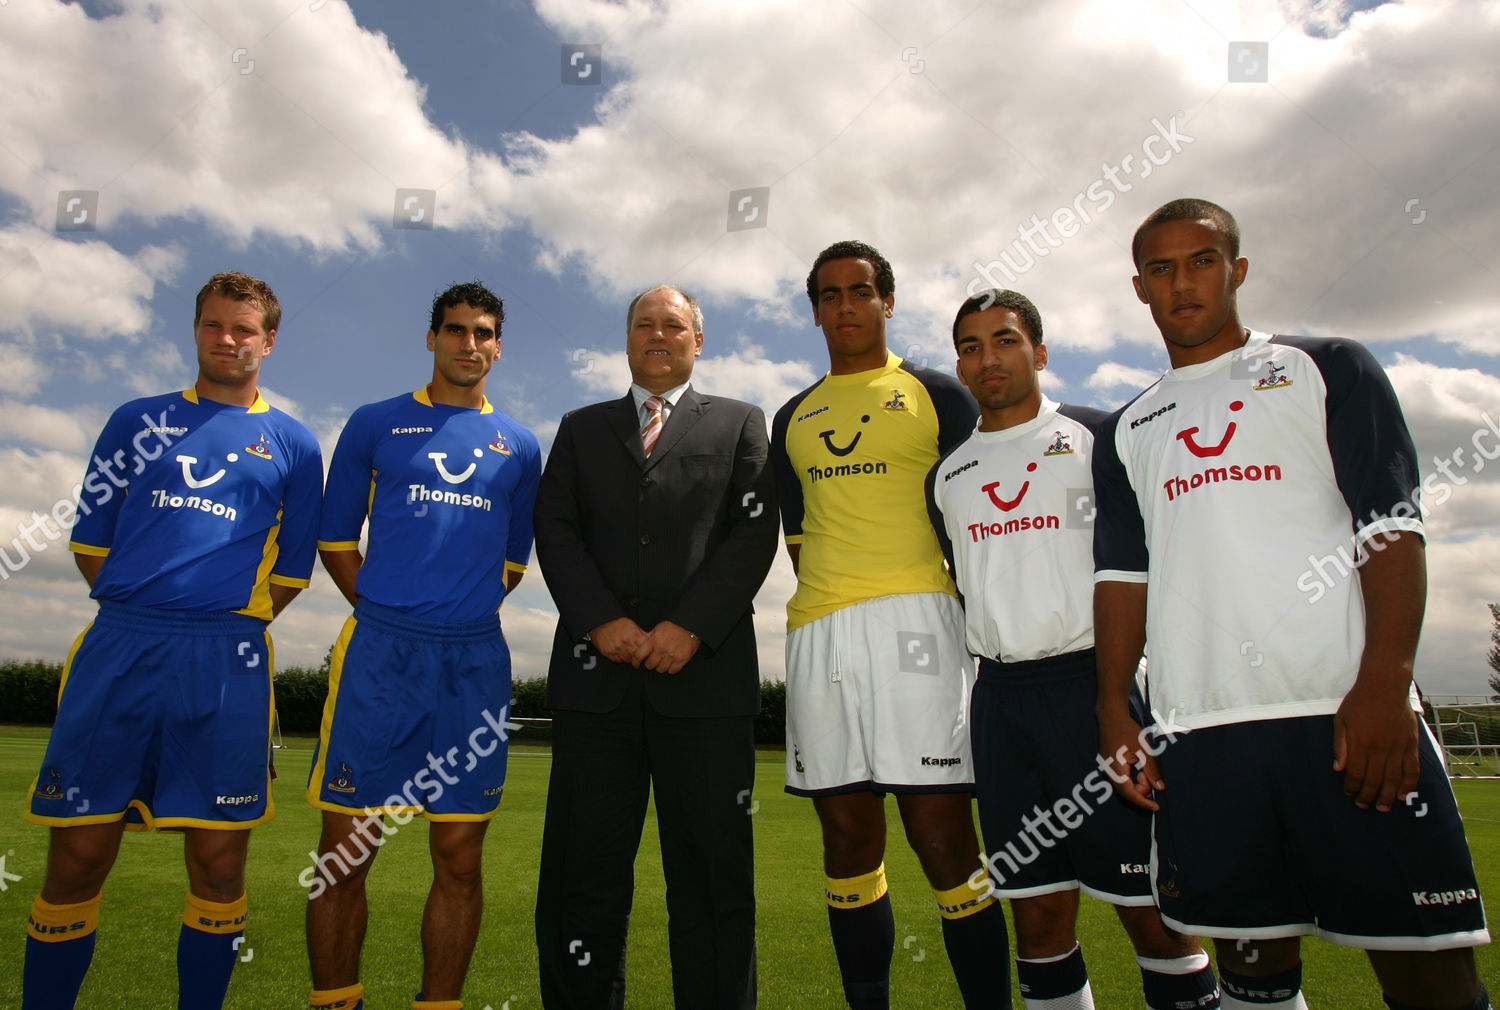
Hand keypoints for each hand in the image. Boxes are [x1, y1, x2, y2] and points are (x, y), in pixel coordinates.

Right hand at [588, 617, 648, 664]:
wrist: (600, 625)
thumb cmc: (616, 624)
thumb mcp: (631, 624)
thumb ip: (641, 633)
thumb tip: (651, 639)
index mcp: (632, 635)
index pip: (645, 647)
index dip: (647, 650)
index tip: (647, 651)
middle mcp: (625, 643)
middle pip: (637, 656)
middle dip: (639, 655)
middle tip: (638, 652)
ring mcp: (617, 650)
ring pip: (628, 660)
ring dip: (630, 657)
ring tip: (627, 649)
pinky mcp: (610, 655)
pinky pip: (619, 660)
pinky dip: (621, 658)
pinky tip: (620, 651)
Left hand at [632, 621, 700, 674]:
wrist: (691, 629)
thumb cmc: (673, 629)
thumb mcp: (658, 628)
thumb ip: (648, 637)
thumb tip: (637, 645)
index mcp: (654, 640)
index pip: (639, 655)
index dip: (635, 662)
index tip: (636, 664)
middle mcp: (662, 649)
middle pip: (649, 665)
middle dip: (650, 664)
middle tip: (652, 660)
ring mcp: (672, 655)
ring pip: (660, 670)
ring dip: (660, 667)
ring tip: (662, 661)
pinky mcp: (681, 660)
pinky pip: (671, 671)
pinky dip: (670, 669)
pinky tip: (670, 663)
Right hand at [1097, 707, 1162, 811]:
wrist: (1111, 716)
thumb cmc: (1128, 730)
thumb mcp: (1144, 749)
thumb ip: (1152, 770)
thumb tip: (1160, 788)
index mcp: (1115, 769)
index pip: (1129, 793)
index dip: (1143, 802)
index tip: (1157, 807)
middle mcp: (1108, 772)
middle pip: (1127, 792)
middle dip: (1142, 789)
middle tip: (1150, 775)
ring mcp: (1106, 769)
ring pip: (1124, 786)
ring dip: (1137, 783)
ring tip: (1143, 769)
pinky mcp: (1108, 766)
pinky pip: (1121, 779)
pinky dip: (1132, 778)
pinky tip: (1137, 767)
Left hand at [1333, 680, 1419, 811]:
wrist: (1385, 685)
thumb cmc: (1359, 701)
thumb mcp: (1341, 720)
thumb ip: (1340, 745)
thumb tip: (1338, 768)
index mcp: (1360, 743)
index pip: (1355, 773)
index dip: (1352, 787)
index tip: (1349, 793)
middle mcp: (1380, 748)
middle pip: (1374, 780)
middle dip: (1367, 796)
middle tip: (1363, 806)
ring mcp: (1397, 747)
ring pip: (1394, 779)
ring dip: (1387, 796)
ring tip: (1382, 808)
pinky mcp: (1411, 744)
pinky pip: (1412, 769)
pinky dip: (1409, 784)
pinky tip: (1403, 795)